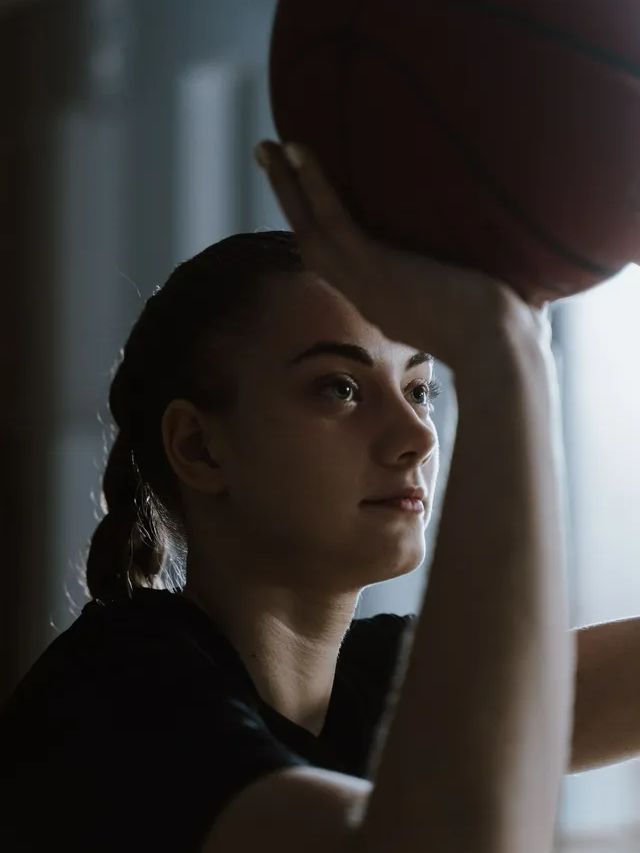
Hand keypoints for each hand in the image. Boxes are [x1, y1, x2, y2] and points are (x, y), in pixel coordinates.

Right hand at [253, 139, 550, 372]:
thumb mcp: (472, 302)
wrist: (502, 352)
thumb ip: (467, 277)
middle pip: (311, 241)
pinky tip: (299, 151)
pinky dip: (313, 186)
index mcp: (384, 302)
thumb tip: (495, 258)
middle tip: (268, 158)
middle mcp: (365, 294)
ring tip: (267, 147)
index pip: (340, 261)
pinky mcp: (378, 269)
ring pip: (311, 229)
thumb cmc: (503, 333)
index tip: (307, 197)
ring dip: (286, 186)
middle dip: (287, 200)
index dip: (317, 226)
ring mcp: (367, 283)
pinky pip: (335, 220)